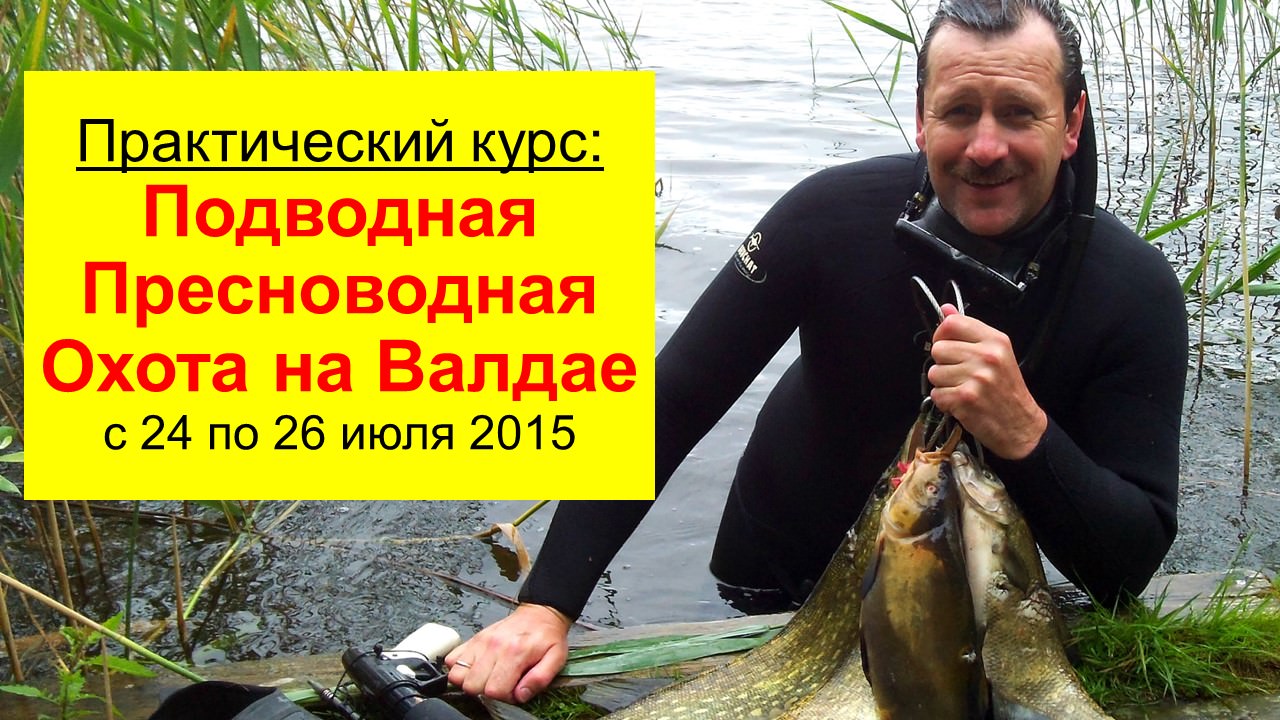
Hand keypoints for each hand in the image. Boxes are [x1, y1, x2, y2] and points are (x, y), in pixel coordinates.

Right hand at [444, 603, 571, 703]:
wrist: (540, 614)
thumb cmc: (547, 637)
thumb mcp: (556, 659)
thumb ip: (539, 679)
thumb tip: (520, 695)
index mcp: (515, 653)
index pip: (494, 690)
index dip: (503, 697)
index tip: (513, 691)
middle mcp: (494, 646)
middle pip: (472, 685)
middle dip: (485, 692)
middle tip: (500, 684)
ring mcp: (480, 642)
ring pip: (457, 675)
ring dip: (470, 682)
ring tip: (487, 678)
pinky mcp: (473, 638)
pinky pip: (451, 659)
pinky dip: (459, 668)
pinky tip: (476, 669)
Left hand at [926, 304, 1046, 458]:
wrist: (1021, 425)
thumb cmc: (1007, 389)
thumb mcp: (996, 353)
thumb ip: (969, 330)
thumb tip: (946, 309)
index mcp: (995, 340)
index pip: (951, 324)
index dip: (942, 335)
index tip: (949, 346)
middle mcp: (986, 356)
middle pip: (938, 349)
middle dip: (943, 363)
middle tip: (961, 374)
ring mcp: (976, 378)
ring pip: (934, 372)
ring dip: (943, 384)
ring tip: (963, 389)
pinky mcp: (965, 399)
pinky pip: (936, 394)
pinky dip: (944, 401)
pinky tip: (961, 402)